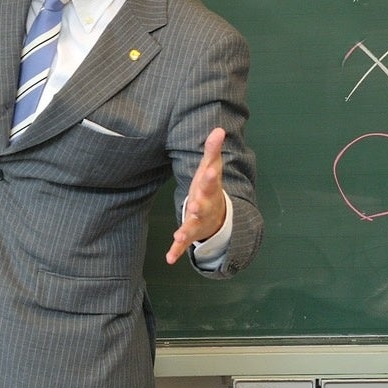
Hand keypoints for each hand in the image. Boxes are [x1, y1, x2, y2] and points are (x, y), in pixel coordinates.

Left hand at [167, 126, 227, 264]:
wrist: (218, 214)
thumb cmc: (210, 186)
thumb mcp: (211, 166)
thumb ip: (212, 149)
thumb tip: (219, 129)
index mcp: (209, 188)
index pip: (211, 179)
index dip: (212, 175)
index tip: (212, 168)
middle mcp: (206, 205)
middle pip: (203, 203)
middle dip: (199, 204)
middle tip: (195, 204)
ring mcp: (199, 220)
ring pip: (192, 225)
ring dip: (186, 230)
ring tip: (179, 234)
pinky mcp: (191, 232)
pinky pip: (183, 243)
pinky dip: (176, 250)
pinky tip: (169, 259)